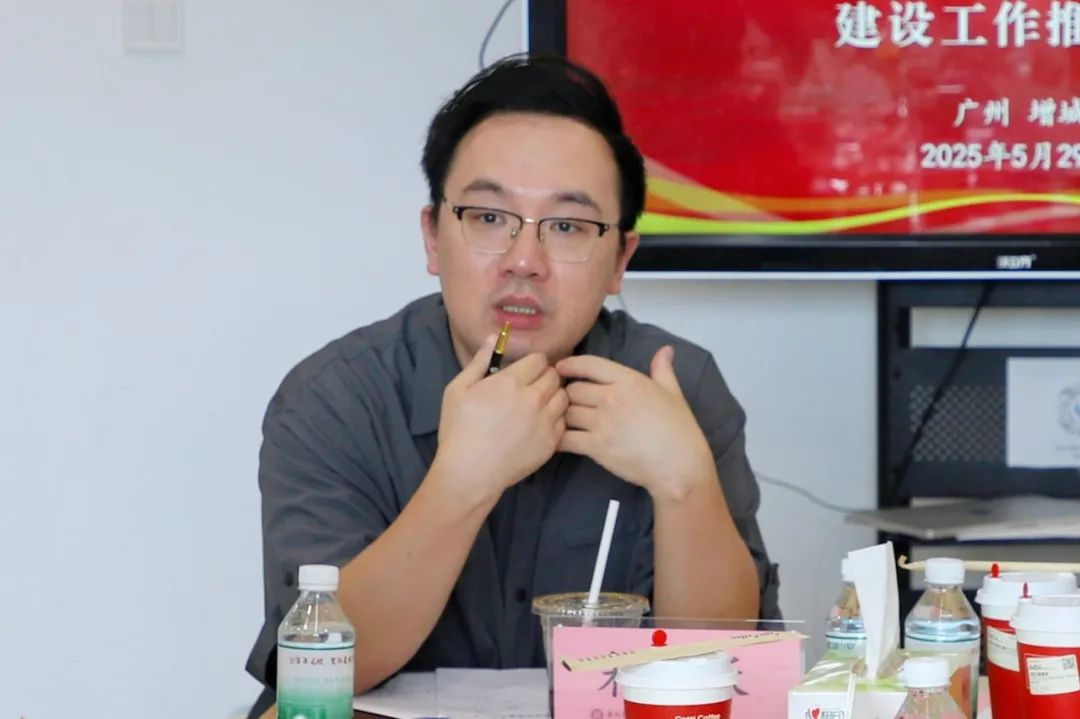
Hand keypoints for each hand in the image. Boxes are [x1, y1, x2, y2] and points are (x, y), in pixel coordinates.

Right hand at [434, 336, 567, 504]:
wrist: (469, 472)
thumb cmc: (459, 430)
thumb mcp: (458, 390)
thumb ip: (479, 361)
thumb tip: (493, 337)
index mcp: (510, 382)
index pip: (539, 360)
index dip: (532, 364)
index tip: (524, 372)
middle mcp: (533, 399)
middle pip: (554, 376)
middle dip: (544, 377)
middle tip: (532, 387)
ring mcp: (545, 422)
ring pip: (563, 397)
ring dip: (553, 396)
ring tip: (538, 405)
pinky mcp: (551, 442)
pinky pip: (563, 421)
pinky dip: (555, 419)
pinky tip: (539, 424)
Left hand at [555, 346, 713, 498]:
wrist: (679, 465)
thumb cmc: (679, 429)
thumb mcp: (673, 393)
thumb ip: (663, 369)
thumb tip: (665, 350)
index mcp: (629, 381)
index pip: (590, 365)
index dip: (571, 365)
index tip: (560, 368)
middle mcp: (612, 398)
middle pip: (573, 389)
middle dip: (569, 395)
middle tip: (570, 402)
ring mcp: (602, 422)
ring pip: (567, 412)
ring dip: (565, 417)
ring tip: (567, 422)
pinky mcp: (596, 447)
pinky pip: (566, 438)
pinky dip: (560, 438)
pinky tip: (561, 441)